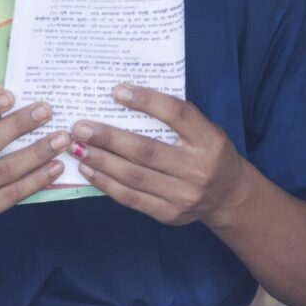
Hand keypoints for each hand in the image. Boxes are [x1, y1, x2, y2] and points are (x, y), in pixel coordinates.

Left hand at [69, 84, 244, 227]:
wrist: (229, 196)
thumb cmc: (207, 151)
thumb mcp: (203, 128)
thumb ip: (173, 116)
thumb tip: (124, 98)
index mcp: (209, 139)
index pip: (177, 114)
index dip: (146, 101)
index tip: (116, 91)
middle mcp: (198, 168)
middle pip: (146, 150)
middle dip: (108, 138)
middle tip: (80, 127)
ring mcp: (184, 195)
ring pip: (133, 176)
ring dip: (101, 161)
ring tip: (77, 147)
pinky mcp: (169, 214)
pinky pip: (131, 198)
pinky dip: (106, 183)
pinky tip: (89, 169)